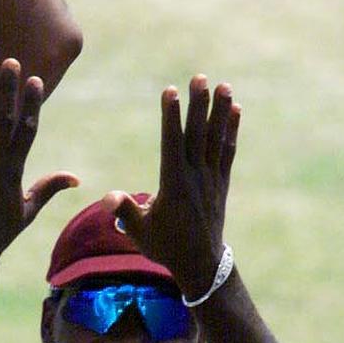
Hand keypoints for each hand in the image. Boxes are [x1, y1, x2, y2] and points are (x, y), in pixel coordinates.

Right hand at [107, 76, 240, 301]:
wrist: (200, 265)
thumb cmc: (165, 247)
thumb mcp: (139, 232)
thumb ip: (125, 211)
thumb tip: (108, 198)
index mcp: (174, 185)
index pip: (172, 143)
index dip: (171, 116)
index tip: (170, 91)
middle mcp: (195, 177)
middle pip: (197, 134)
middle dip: (198, 105)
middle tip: (199, 78)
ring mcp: (211, 179)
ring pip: (216, 139)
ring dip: (220, 111)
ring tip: (223, 85)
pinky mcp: (221, 183)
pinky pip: (228, 152)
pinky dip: (231, 130)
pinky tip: (235, 110)